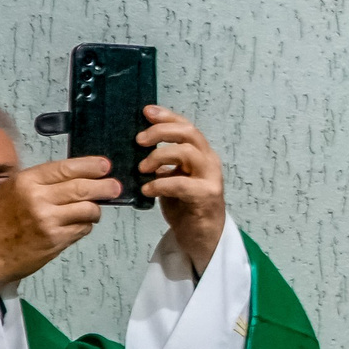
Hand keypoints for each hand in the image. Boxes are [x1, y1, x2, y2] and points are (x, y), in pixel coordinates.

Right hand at [0, 157, 118, 289]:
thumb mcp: (12, 189)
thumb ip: (42, 181)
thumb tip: (78, 173)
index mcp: (26, 181)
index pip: (66, 168)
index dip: (90, 166)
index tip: (105, 166)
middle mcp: (38, 198)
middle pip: (83, 188)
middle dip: (105, 187)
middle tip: (115, 187)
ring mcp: (48, 220)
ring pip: (88, 209)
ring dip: (95, 209)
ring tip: (91, 210)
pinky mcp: (56, 240)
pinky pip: (83, 228)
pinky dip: (85, 225)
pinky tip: (76, 225)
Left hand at [137, 106, 226, 269]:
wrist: (203, 237)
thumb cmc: (186, 207)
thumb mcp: (172, 178)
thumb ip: (163, 163)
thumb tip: (137, 148)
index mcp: (201, 154)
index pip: (186, 126)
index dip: (167, 116)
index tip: (146, 111)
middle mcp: (209, 162)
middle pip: (188, 133)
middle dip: (161, 132)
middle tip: (139, 140)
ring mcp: (210, 178)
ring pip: (187, 152)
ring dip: (159, 156)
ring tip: (142, 169)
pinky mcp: (206, 196)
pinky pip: (180, 183)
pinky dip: (160, 184)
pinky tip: (147, 190)